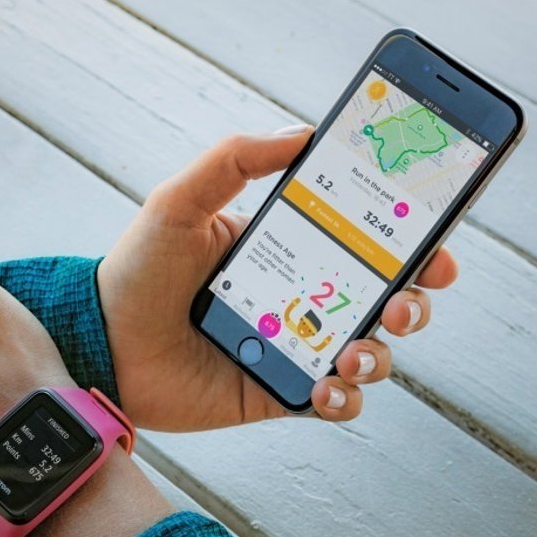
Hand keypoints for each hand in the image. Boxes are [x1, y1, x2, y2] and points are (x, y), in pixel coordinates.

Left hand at [98, 127, 457, 430]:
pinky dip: (345, 398)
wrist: (100, 343)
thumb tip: (302, 132)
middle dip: (415, 300)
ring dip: (381, 353)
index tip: (435, 238)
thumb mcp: (181, 201)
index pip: (367, 243)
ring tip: (355, 350)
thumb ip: (235, 160)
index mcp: (291, 251)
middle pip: (386, 300)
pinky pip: (335, 403)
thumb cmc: (136, 270)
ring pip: (370, 354)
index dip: (411, 242)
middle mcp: (302, 300)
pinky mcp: (279, 394)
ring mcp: (295, 349)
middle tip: (409, 299)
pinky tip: (327, 387)